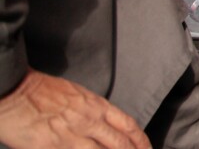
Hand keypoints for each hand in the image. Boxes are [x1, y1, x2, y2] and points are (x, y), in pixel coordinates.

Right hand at [0, 70, 150, 148]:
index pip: (128, 124)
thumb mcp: (77, 94)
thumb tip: (104, 124)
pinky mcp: (53, 148)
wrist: (15, 92)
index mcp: (96, 105)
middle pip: (120, 144)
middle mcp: (89, 121)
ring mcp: (72, 137)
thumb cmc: (41, 91)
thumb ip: (93, 110)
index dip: (140, 140)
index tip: (146, 148)